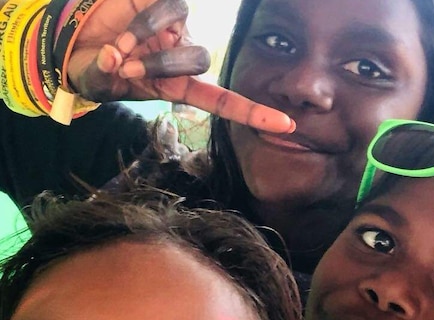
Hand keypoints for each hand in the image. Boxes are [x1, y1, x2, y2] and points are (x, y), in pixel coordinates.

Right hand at [66, 0, 293, 132]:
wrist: (77, 40)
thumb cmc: (99, 69)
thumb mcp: (102, 83)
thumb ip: (108, 77)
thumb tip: (114, 61)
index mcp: (180, 85)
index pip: (225, 100)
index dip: (255, 113)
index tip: (287, 125)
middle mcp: (184, 55)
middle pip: (199, 60)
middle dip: (163, 65)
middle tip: (128, 70)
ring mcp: (176, 27)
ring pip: (182, 33)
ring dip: (147, 44)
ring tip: (118, 53)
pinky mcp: (162, 2)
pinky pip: (165, 7)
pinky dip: (142, 25)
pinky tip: (120, 38)